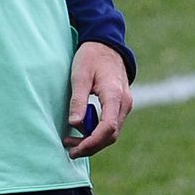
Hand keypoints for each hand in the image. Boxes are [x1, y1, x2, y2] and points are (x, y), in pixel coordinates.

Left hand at [63, 42, 132, 158]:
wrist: (107, 45)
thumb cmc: (91, 57)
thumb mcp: (80, 75)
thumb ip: (78, 100)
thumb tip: (75, 124)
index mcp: (114, 95)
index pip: (108, 128)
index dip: (92, 142)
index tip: (76, 148)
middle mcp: (124, 103)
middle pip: (111, 135)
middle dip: (90, 146)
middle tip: (69, 149)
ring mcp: (125, 105)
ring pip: (112, 133)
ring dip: (93, 140)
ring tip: (71, 141)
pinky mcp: (121, 105)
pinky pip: (112, 125)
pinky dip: (97, 132)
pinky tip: (82, 131)